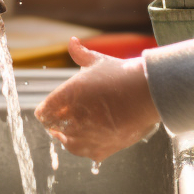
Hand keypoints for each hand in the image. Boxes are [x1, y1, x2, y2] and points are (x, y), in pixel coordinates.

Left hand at [34, 37, 160, 162]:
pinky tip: (89, 137)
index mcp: (69, 94)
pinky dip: (84, 146)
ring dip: (68, 135)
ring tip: (74, 129)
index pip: (44, 112)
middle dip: (56, 122)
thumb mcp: (99, 61)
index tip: (50, 109)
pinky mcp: (102, 148)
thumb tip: (72, 41)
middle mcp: (74, 116)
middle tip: (61, 119)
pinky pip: (84, 152)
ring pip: (66, 142)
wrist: (149, 93)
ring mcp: (88, 134)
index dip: (46, 110)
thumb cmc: (123, 75)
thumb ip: (80, 54)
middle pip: (53, 127)